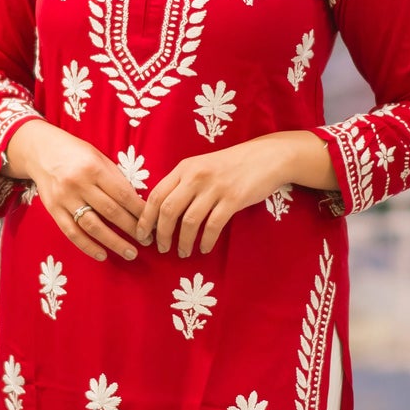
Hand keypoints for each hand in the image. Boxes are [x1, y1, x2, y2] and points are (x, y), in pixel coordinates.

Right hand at [5, 119, 145, 262]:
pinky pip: (72, 233)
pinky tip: (102, 255)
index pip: (123, 194)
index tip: (153, 223)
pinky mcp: (53, 210)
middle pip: (111, 212)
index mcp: (94, 168)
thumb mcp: (98, 158)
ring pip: (93, 226)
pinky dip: (88, 246)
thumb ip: (115, 179)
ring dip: (114, 242)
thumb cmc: (76, 154)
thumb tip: (138, 204)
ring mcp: (65, 198)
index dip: (140, 211)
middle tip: (147, 241)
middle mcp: (79, 183)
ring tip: (130, 253)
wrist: (41, 151)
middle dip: (132, 229)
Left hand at [140, 133, 333, 257]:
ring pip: (189, 221)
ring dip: (183, 241)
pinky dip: (206, 240)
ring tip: (182, 252)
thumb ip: (182, 184)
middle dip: (161, 233)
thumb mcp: (201, 166)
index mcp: (184, 168)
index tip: (142, 235)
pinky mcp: (233, 199)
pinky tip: (204, 248)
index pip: (155, 194)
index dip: (145, 218)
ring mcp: (215, 187)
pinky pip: (213, 226)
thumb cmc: (231, 165)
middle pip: (168, 210)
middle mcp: (196, 176)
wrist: (266, 157)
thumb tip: (160, 211)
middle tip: (161, 248)